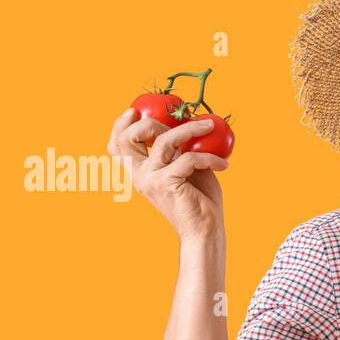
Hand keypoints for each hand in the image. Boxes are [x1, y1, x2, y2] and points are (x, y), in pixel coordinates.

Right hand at [107, 107, 229, 241]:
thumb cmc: (198, 198)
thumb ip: (177, 149)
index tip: (134, 110)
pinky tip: (223, 165)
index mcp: (139, 172)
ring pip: (165, 141)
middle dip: (154, 122)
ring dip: (191, 129)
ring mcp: (151, 179)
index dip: (119, 125)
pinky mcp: (167, 183)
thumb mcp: (184, 168)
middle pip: (131, 137)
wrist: (204, 230)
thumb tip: (185, 120)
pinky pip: (189, 158)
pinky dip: (209, 158)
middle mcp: (139, 175)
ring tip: (210, 128)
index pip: (116, 146)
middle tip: (183, 122)